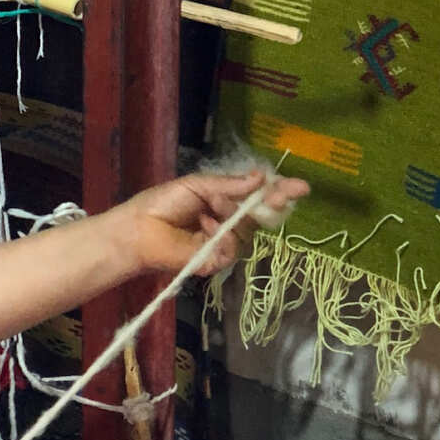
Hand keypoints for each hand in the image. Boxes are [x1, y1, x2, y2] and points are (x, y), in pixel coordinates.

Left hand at [115, 169, 308, 277]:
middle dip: (272, 202)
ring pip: (247, 233)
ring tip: (210, 208)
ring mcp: (222, 245)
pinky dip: (221, 236)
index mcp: (224, 202)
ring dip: (232, 216)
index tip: (301, 186)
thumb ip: (230, 185)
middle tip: (280, 193)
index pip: (258, 198)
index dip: (280, 192)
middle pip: (261, 217)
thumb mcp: (198, 185)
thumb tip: (260, 177)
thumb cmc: (162, 204)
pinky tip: (204, 227)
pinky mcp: (213, 262)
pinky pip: (232, 250)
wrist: (137, 229)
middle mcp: (228, 224)